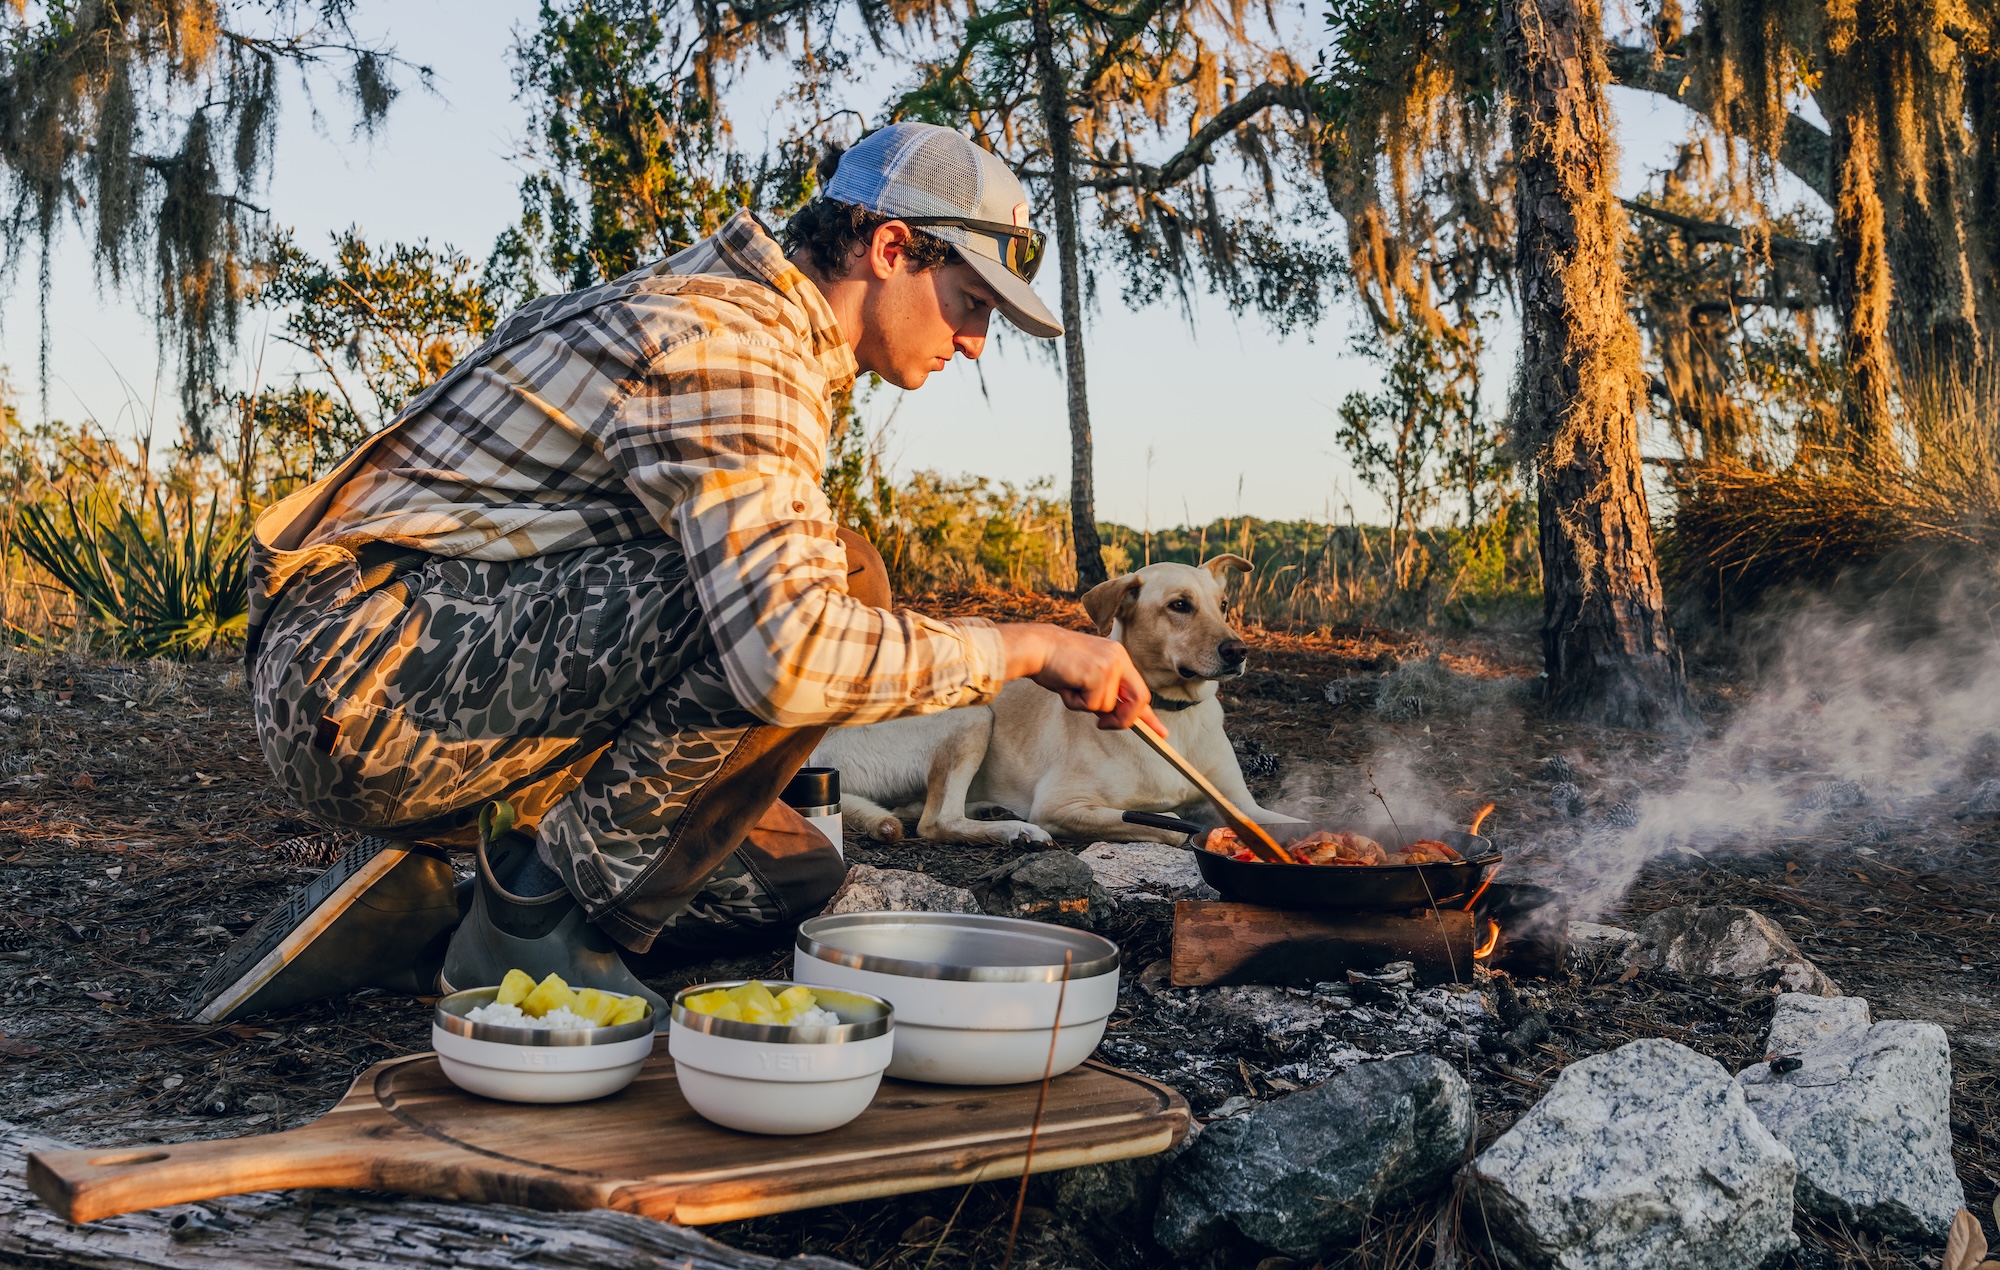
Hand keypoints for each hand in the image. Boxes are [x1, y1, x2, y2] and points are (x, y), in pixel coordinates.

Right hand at [998, 623, 1165, 732]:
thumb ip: (1104, 693)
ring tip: (1071, 687)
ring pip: (1109, 706)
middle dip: (1123, 719)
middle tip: (1102, 724)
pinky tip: (1067, 686)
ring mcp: (1110, 665)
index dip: (1149, 715)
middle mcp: (1119, 658)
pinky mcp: (1098, 673)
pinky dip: (1077, 703)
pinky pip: (1093, 705)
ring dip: (1086, 706)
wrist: (1036, 647)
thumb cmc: (1056, 664)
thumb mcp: (1087, 677)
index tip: (1161, 732)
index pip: (1140, 689)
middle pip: (1139, 700)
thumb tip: (1112, 717)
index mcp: (1118, 657)